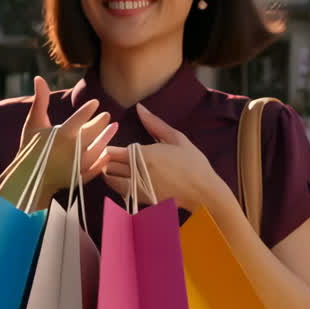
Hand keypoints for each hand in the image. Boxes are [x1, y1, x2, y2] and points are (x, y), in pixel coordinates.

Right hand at [21, 76, 116, 205]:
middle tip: (107, 115)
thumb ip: (40, 101)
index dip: (89, 109)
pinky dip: (103, 160)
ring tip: (113, 128)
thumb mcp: (34, 123)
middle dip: (101, 122)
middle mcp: (73, 150)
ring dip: (107, 138)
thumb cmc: (30, 148)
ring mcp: (78, 165)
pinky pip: (97, 167)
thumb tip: (38, 78)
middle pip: (94, 133)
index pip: (81, 118)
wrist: (27, 178)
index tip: (95, 103)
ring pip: (99, 149)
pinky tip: (107, 151)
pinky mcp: (80, 178)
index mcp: (62, 134)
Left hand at [102, 103, 224, 211]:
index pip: (111, 152)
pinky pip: (121, 193)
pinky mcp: (142, 200)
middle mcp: (138, 173)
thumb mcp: (177, 139)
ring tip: (116, 166)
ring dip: (110, 173)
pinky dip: (118, 185)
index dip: (107, 147)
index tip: (110, 143)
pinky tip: (126, 178)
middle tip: (109, 154)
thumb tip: (139, 108)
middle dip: (106, 159)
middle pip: (107, 166)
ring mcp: (139, 189)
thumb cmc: (193, 163)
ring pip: (111, 181)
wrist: (203, 192)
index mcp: (144, 155)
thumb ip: (155, 124)